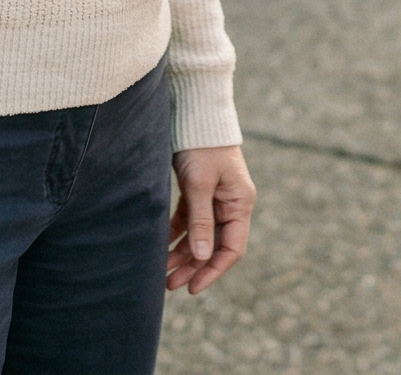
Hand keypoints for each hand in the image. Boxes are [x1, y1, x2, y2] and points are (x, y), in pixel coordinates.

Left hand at [167, 144, 254, 293]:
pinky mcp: (199, 190)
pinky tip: (161, 244)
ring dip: (182, 252)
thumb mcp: (200, 184)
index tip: (193, 287)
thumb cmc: (202, 145)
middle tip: (169, 284)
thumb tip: (202, 256)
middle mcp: (230, 203)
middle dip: (193, 266)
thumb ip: (201, 221)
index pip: (231, 248)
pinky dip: (176, 233)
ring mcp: (215, 197)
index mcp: (240, 203)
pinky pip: (189, 220)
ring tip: (162, 270)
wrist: (193, 112)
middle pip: (213, 244)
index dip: (213, 270)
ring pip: (199, 234)